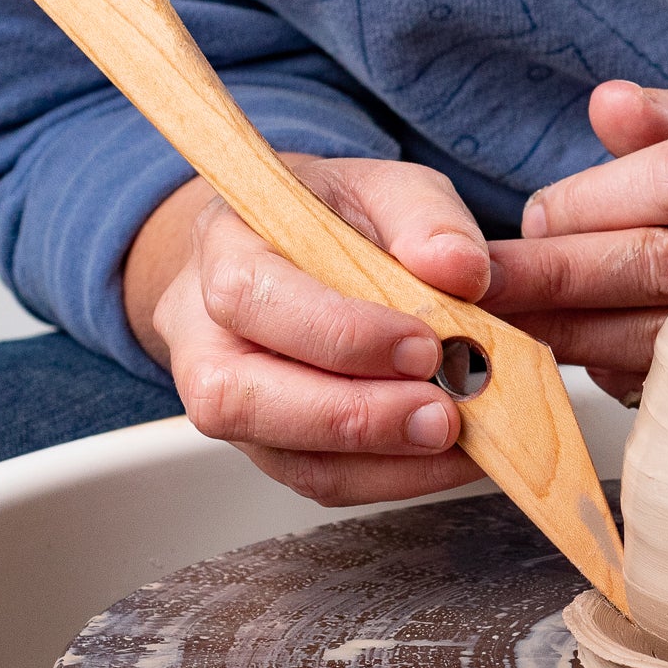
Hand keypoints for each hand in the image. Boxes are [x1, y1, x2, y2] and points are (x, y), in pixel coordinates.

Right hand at [131, 157, 490, 504]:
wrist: (302, 249)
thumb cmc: (338, 218)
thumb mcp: (386, 187)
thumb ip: (426, 216)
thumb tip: (461, 269)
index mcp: (223, 246)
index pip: (252, 297)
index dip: (337, 332)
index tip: (424, 344)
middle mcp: (206, 333)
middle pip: (240, 395)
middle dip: (351, 414)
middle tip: (442, 412)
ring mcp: (232, 398)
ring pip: (283, 455)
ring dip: (380, 459)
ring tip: (455, 436)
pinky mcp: (272, 444)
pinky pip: (320, 480)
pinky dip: (393, 476)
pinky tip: (448, 456)